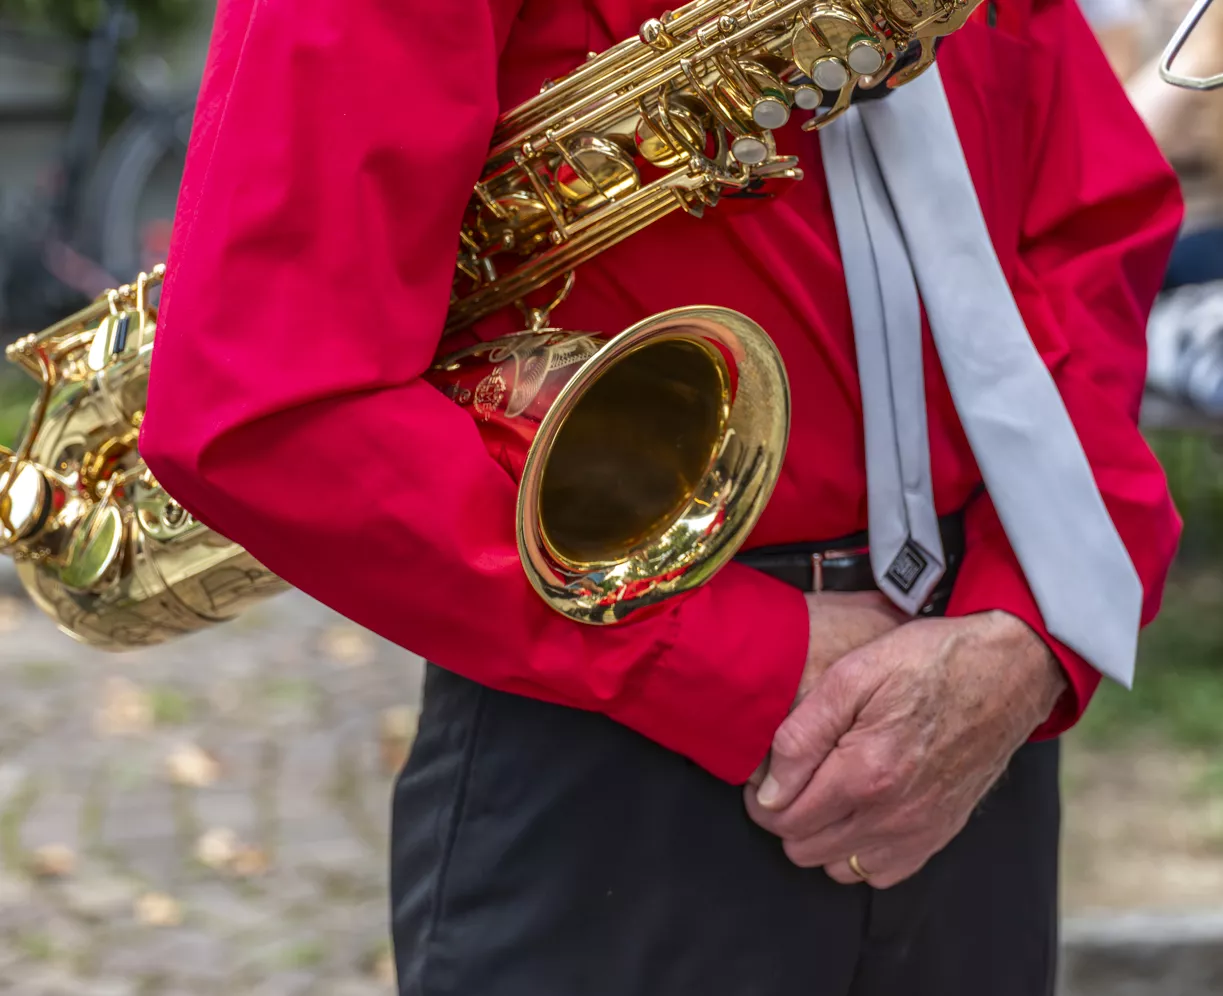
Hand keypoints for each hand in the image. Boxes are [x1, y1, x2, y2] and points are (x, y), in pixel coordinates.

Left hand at [745, 610, 1066, 887]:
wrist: (1005, 672)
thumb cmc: (926, 663)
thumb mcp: (851, 675)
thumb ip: (802, 736)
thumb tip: (770, 791)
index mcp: (864, 774)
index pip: (783, 820)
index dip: (761, 800)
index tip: (764, 777)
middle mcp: (892, 816)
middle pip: (804, 849)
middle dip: (787, 818)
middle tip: (792, 779)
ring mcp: (919, 831)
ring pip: (838, 867)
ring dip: (821, 836)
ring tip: (824, 792)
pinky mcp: (939, 835)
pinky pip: (879, 872)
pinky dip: (859, 850)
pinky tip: (858, 810)